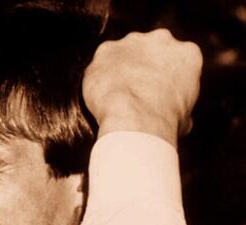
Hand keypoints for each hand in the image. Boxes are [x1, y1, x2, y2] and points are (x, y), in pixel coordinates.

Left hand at [83, 29, 202, 145]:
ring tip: (116, 93)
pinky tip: (102, 92)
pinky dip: (99, 75)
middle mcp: (161, 40)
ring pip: (124, 52)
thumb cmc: (163, 121)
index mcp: (187, 54)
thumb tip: (181, 120)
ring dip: (120, 68)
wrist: (135, 119)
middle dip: (143, 64)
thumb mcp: (185, 118)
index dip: (166, 76)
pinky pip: (101, 63)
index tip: (158, 89)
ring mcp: (132, 42)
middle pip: (151, 49)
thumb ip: (180, 106)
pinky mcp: (106, 50)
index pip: (177, 60)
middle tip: (136, 89)